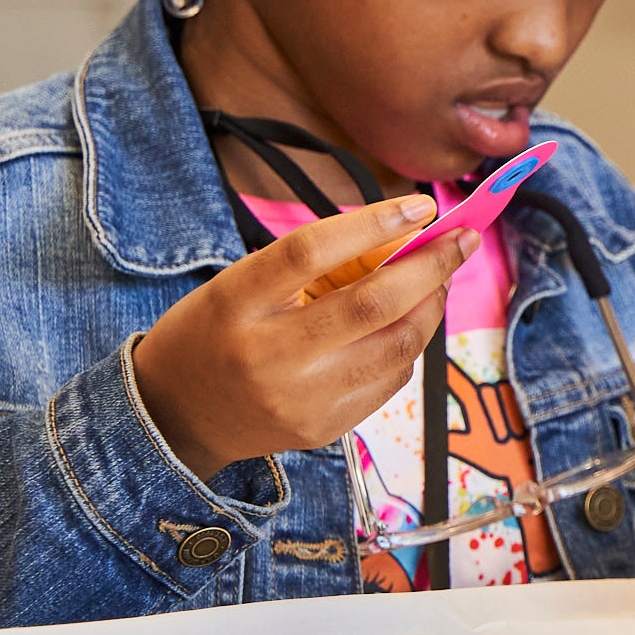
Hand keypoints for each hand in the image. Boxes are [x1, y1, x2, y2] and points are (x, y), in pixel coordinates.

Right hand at [134, 196, 474, 477]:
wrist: (173, 416)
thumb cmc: (214, 332)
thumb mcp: (241, 283)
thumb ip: (313, 263)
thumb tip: (403, 236)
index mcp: (238, 302)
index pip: (311, 250)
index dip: (374, 223)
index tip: (420, 206)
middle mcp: (268, 354)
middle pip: (371, 304)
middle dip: (430, 267)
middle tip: (461, 241)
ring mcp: (299, 398)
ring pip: (396, 346)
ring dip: (431, 306)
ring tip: (438, 280)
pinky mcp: (323, 428)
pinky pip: (390, 380)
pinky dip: (409, 344)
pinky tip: (407, 324)